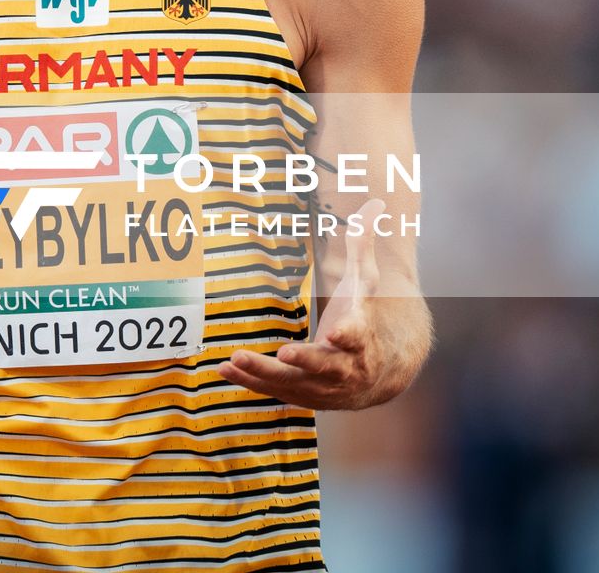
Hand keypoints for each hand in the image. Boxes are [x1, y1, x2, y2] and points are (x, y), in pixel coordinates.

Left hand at [219, 198, 387, 409]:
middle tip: (284, 353)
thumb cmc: (362, 319)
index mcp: (360, 336)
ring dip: (265, 373)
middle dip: (305, 360)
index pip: (357, 335)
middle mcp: (344, 366)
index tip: (337, 333)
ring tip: (235, 359)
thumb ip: (361, 246)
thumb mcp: (363, 283)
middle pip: (325, 366)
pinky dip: (250, 382)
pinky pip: (275, 391)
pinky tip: (223, 369)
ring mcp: (323, 386)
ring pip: (294, 382)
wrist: (376, 375)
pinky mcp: (303, 395)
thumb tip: (375, 202)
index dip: (348, 335)